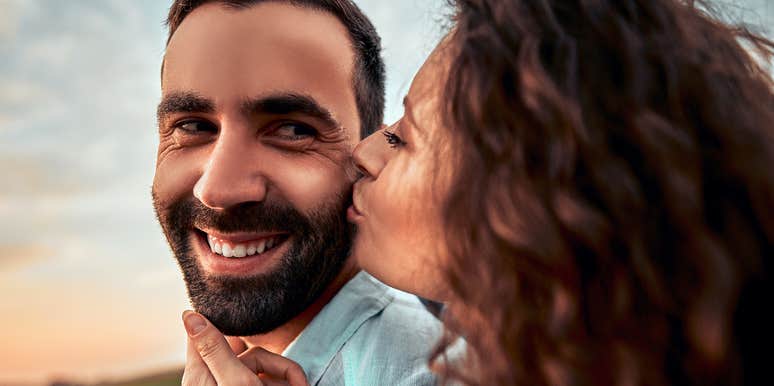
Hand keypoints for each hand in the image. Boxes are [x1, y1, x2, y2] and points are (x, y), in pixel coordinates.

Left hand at [181, 310, 308, 385]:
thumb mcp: (235, 382)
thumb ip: (215, 349)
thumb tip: (189, 315)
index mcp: (200, 375)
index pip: (205, 332)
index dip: (226, 320)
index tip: (248, 311)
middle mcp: (215, 380)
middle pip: (248, 352)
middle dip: (277, 365)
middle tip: (298, 381)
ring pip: (262, 366)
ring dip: (287, 376)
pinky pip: (268, 380)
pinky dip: (285, 383)